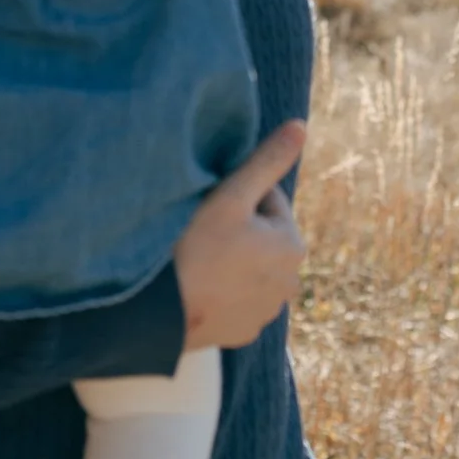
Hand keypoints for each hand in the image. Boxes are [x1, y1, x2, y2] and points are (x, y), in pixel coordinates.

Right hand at [174, 120, 306, 348]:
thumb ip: (268, 160)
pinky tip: (198, 288)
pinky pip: (235, 299)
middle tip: (200, 236)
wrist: (156, 315)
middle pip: (260, 237)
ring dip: (230, 261)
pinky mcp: (244, 333)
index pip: (266, 202)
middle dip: (237, 232)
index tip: (209, 209)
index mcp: (293, 246)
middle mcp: (290, 283)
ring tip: (197, 261)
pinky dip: (221, 292)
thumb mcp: (232, 197)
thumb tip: (301, 126)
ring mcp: (267, 312)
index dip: (235, 198)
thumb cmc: (194, 248)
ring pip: (248, 268)